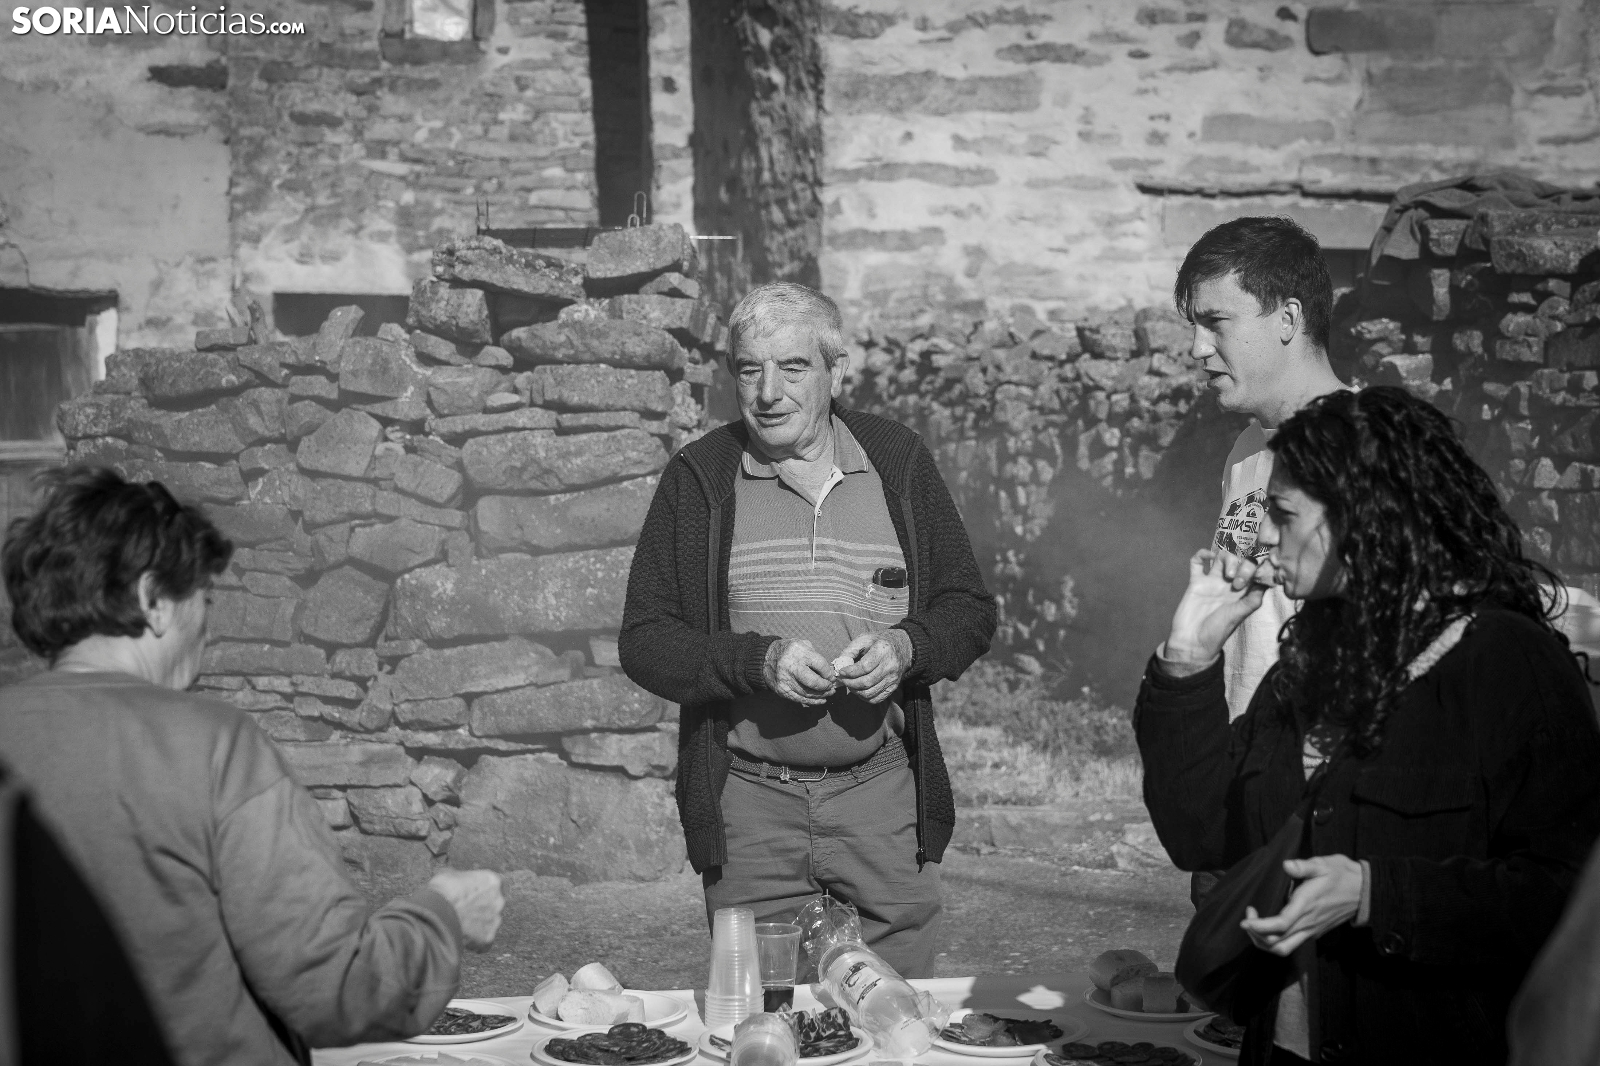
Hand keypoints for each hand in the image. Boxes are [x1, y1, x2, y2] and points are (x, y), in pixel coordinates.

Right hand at [427, 868, 504, 950]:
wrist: (435, 913)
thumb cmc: (442, 891)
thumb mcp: (449, 874)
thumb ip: (461, 878)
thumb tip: (458, 880)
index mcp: (493, 881)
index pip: (496, 886)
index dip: (483, 891)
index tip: (473, 895)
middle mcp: (499, 900)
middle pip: (494, 905)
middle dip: (482, 909)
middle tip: (465, 912)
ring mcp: (495, 920)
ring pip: (489, 924)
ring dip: (478, 925)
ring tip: (459, 925)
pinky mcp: (488, 938)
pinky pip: (483, 941)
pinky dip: (474, 942)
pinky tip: (461, 937)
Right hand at [763, 638, 836, 705]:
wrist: (764, 658)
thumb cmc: (789, 651)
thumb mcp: (802, 644)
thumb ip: (815, 656)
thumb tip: (830, 672)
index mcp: (798, 652)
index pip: (819, 664)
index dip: (828, 673)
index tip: (832, 676)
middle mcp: (791, 666)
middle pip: (813, 682)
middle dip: (825, 686)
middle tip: (831, 687)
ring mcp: (785, 680)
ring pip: (808, 693)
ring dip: (821, 695)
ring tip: (829, 693)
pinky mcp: (782, 690)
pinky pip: (800, 699)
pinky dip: (812, 701)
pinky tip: (821, 700)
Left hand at [834, 630, 910, 703]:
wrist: (901, 648)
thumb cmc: (879, 642)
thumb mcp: (864, 638)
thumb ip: (850, 650)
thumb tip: (839, 665)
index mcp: (882, 651)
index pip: (864, 667)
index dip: (850, 672)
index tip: (841, 672)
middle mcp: (890, 666)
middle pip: (866, 682)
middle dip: (850, 683)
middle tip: (842, 680)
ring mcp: (893, 679)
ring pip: (870, 693)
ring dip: (855, 691)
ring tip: (849, 684)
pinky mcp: (893, 687)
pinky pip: (876, 699)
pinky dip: (864, 697)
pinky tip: (858, 689)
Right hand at [1164, 549, 1270, 664]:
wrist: (1193, 641)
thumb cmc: (1218, 631)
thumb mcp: (1239, 615)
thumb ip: (1253, 598)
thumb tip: (1267, 581)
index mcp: (1244, 594)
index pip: (1256, 572)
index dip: (1259, 567)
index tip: (1260, 568)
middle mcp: (1230, 585)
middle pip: (1240, 561)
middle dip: (1243, 565)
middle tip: (1238, 580)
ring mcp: (1213, 582)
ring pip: (1222, 558)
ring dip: (1227, 558)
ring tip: (1227, 573)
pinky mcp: (1196, 582)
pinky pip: (1198, 562)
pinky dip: (1202, 554)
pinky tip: (1207, 556)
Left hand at [1240, 854, 1362, 956]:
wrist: (1365, 892)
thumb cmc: (1341, 875)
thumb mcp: (1323, 864)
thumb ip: (1304, 866)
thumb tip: (1286, 865)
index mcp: (1307, 905)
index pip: (1280, 925)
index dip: (1260, 926)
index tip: (1245, 920)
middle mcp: (1308, 923)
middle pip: (1278, 944)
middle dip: (1256, 936)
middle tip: (1247, 919)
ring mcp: (1311, 930)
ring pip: (1284, 949)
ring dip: (1265, 943)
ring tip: (1254, 926)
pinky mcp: (1313, 932)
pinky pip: (1291, 944)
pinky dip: (1275, 940)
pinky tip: (1268, 926)